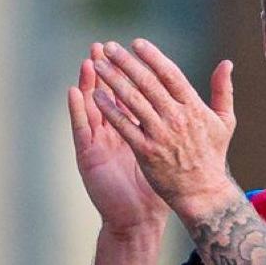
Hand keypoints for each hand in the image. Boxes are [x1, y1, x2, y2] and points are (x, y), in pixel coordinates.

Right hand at [67, 42, 170, 234]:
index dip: (132, 72)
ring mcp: (100, 142)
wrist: (140, 219)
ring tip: (89, 60)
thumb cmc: (158, 187)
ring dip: (90, 82)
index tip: (134, 48)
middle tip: (104, 46)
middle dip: (109, 69)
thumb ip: (179, 127)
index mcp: (135, 129)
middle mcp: (115, 132)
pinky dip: (77, 109)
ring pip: (93, 106)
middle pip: (110, 94)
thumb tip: (191, 106)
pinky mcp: (89, 155)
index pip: (132, 94)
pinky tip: (75, 91)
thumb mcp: (172, 152)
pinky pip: (81, 128)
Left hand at [90, 39, 238, 220]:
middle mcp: (176, 118)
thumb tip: (226, 63)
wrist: (202, 193)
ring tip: (98, 65)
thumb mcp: (224, 121)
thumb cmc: (213, 155)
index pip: (170, 75)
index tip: (136, 43)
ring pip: (132, 101)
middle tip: (110, 47)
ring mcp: (160, 135)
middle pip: (147, 83)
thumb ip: (223, 90)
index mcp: (194, 108)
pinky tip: (96, 97)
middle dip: (126, 63)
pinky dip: (110, 110)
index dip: (153, 57)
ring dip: (113, 81)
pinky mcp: (146, 152)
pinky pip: (124, 126)